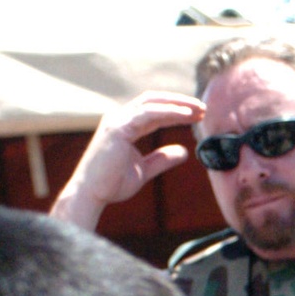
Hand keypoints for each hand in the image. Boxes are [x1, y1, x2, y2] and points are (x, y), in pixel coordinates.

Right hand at [50, 91, 205, 229]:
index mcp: (125, 125)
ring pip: (152, 103)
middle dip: (180, 102)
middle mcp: (120, 118)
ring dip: (178, 104)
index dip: (176, 111)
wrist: (91, 194)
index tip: (198, 115)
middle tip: (203, 108)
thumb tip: (184, 152)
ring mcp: (117, 120)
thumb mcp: (144, 170)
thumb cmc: (112, 184)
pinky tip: (186, 114)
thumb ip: (162, 159)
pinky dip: (168, 112)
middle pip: (154, 101)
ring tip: (199, 110)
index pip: (154, 111)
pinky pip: (147, 114)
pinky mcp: (117, 128)